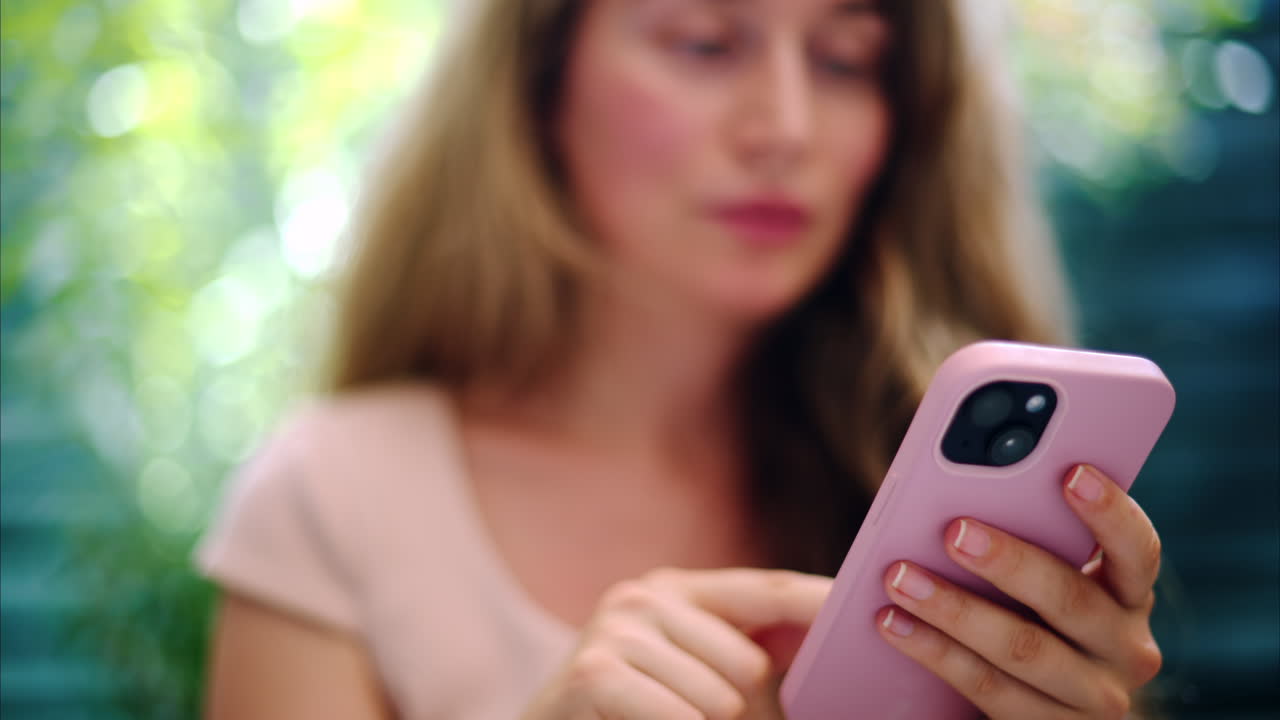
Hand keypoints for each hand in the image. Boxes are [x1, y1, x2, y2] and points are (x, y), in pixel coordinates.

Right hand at [521, 568, 829, 719]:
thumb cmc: (636, 712)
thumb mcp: (698, 678)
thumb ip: (751, 657)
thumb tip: (824, 643)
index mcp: (678, 589)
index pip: (765, 591)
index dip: (816, 600)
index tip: (861, 602)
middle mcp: (646, 595)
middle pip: (749, 661)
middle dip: (744, 706)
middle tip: (707, 716)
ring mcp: (617, 627)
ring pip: (720, 698)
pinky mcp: (596, 670)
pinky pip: (678, 716)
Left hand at [875, 464, 1162, 718]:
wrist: (1043, 703)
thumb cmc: (1033, 612)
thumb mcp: (1049, 578)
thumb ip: (1031, 538)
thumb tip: (963, 497)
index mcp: (1130, 594)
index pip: (1138, 550)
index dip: (1109, 512)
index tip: (1070, 473)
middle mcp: (1127, 648)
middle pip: (1070, 600)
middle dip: (1008, 562)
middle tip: (953, 531)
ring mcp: (1092, 697)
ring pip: (1021, 649)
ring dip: (954, 610)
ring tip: (901, 577)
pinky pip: (988, 688)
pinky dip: (935, 652)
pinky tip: (893, 622)